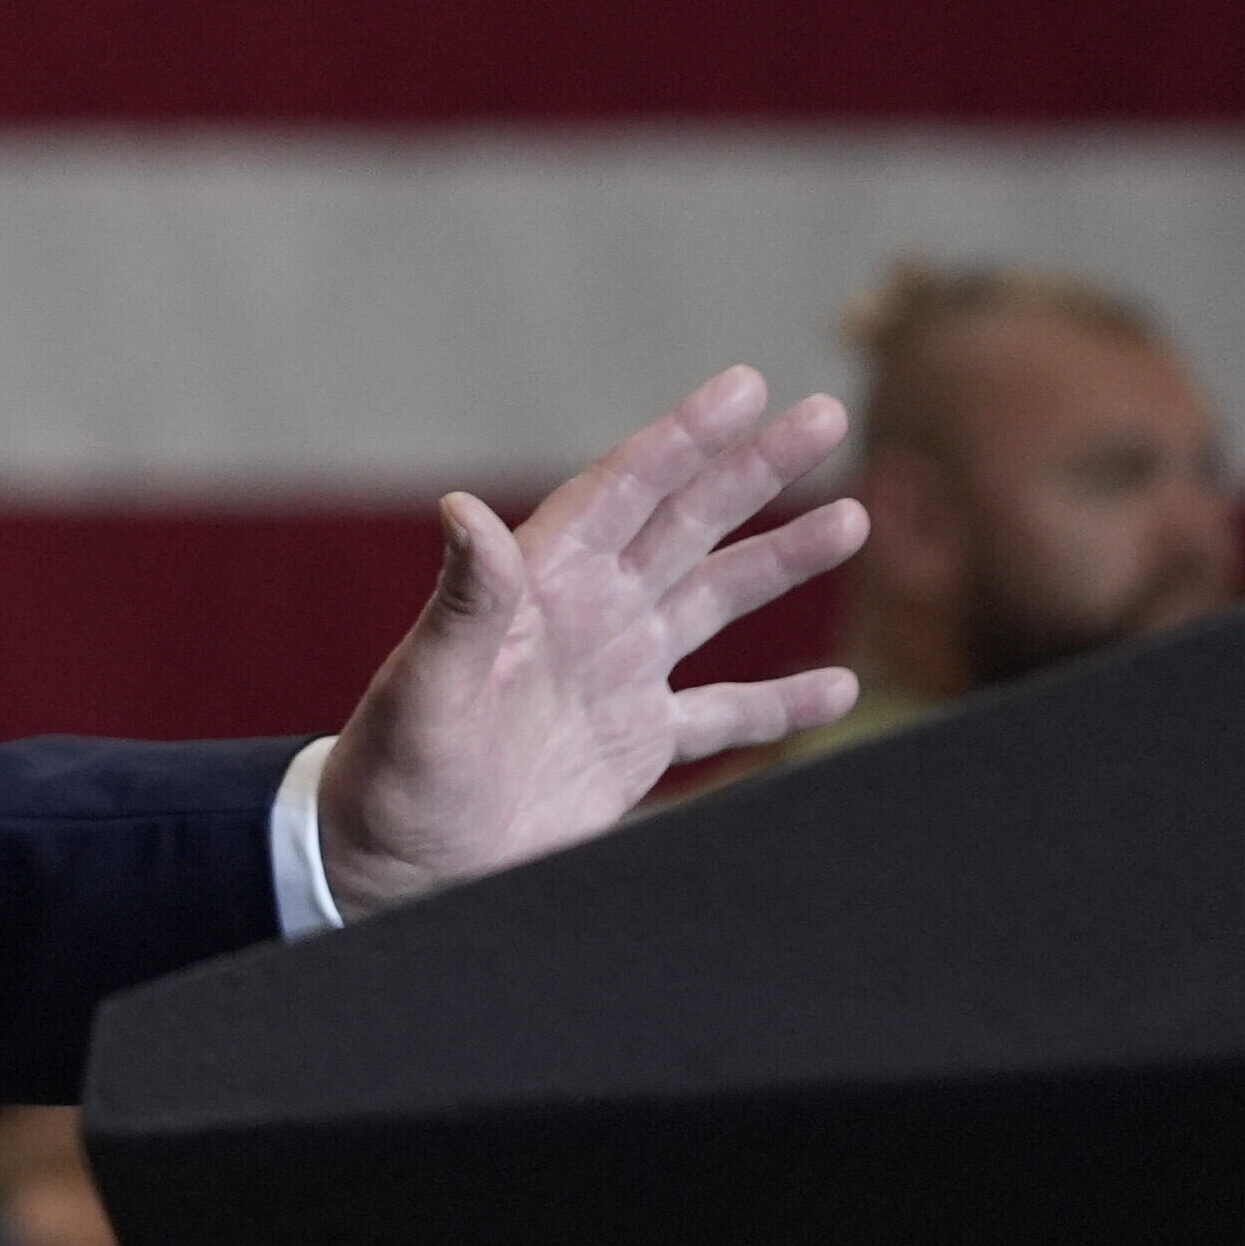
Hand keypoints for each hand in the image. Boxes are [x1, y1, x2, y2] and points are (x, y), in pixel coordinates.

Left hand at [319, 366, 865, 915]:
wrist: (397, 859)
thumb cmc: (393, 771)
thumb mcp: (426, 687)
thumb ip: (461, 604)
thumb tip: (460, 507)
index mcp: (539, 587)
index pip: (624, 493)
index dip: (685, 438)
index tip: (745, 386)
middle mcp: (587, 616)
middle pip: (686, 526)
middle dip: (754, 471)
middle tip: (824, 416)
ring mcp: (617, 675)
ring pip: (717, 600)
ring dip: (781, 561)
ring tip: (851, 519)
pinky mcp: (637, 743)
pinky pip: (726, 714)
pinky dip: (782, 702)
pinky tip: (837, 686)